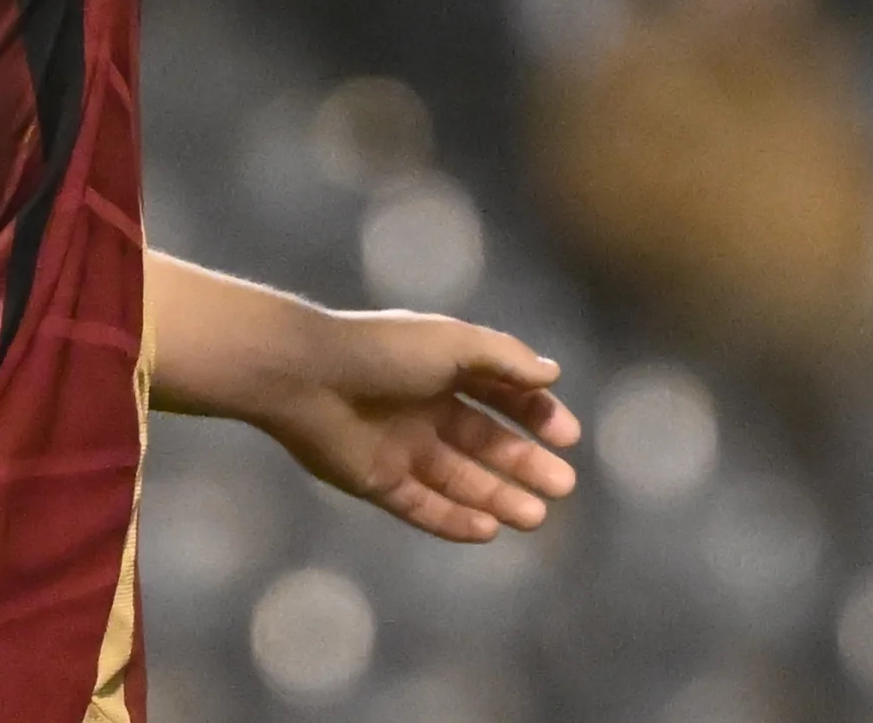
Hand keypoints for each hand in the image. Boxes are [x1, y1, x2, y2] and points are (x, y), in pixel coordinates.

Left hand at [246, 309, 578, 543]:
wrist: (304, 376)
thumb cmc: (381, 351)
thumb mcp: (452, 343)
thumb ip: (504, 359)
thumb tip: (552, 374)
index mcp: (442, 367)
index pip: (501, 393)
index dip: (537, 414)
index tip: (567, 437)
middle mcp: (424, 407)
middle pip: (486, 442)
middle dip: (525, 463)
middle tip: (562, 485)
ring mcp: (400, 446)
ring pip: (460, 479)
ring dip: (499, 497)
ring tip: (535, 516)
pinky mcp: (377, 480)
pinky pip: (423, 506)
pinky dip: (455, 520)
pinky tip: (489, 530)